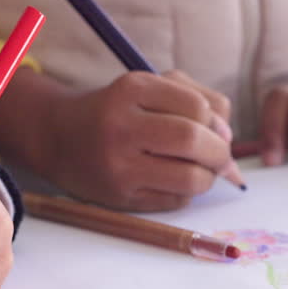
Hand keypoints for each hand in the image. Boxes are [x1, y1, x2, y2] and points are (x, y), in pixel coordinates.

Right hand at [0, 68, 241, 210]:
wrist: (59, 136)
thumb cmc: (119, 110)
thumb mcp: (153, 88)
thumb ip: (199, 100)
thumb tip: (229, 138)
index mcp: (132, 89)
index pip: (198, 107)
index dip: (216, 122)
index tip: (213, 128)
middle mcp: (121, 126)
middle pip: (194, 141)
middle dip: (219, 152)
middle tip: (218, 156)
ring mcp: (119, 166)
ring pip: (191, 179)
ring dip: (207, 177)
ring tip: (198, 169)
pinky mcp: (121, 198)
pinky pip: (176, 201)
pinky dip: (186, 193)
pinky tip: (171, 180)